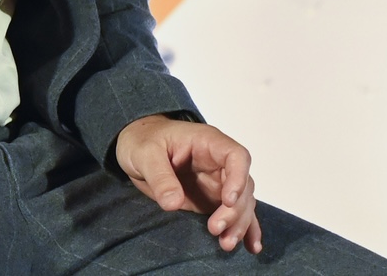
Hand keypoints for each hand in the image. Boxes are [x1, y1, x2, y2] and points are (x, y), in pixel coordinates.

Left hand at [114, 114, 262, 254]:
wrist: (135, 146)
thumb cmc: (142, 140)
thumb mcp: (144, 153)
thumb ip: (160, 176)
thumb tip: (174, 204)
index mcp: (207, 142)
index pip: (236, 156)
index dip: (238, 178)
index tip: (228, 201)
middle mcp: (219, 162)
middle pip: (242, 185)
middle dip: (234, 211)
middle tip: (215, 229)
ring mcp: (218, 181)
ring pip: (242, 203)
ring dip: (238, 224)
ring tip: (226, 244)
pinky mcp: (213, 199)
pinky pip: (235, 213)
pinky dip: (244, 229)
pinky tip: (251, 246)